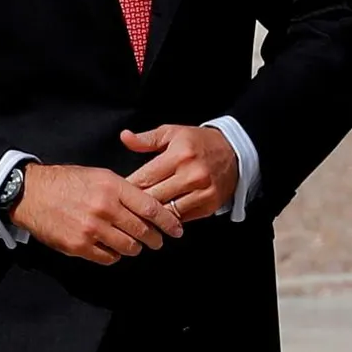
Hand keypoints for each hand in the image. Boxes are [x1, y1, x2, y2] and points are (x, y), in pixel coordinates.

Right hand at [8, 163, 184, 264]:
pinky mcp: (79, 246)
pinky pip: (109, 258)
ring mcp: (92, 229)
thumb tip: (148, 206)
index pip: (152, 209)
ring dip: (134, 248)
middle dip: (155, 239)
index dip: (169, 222)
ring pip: (129, 247)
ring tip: (133, 245)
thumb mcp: (97, 176)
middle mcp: (105, 208)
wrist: (30, 193)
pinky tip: (110, 248)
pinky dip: (114, 255)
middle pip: (144, 231)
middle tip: (157, 241)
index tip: (177, 229)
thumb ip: (123, 191)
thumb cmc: (65, 182)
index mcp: (112, 187)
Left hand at [123, 124, 239, 220]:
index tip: (116, 192)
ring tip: (136, 215)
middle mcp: (192, 175)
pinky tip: (156, 218)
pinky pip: (182, 218)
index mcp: (179, 156)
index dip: (128, 187)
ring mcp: (202, 193)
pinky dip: (168, 219)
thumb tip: (124, 137)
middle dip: (135, 203)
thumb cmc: (198, 142)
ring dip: (151, 215)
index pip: (145, 177)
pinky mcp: (209, 206)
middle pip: (154, 197)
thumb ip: (146, 138)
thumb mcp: (172, 133)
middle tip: (122, 207)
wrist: (234, 154)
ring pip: (167, 212)